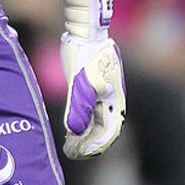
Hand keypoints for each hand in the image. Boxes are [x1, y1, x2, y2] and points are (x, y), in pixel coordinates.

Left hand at [59, 0, 124, 159]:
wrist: (85, 32)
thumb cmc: (86, 55)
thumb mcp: (82, 82)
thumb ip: (79, 107)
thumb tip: (75, 131)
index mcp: (114, 100)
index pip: (108, 132)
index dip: (95, 146)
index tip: (79, 153)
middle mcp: (111, 100)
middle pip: (104, 131)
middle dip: (89, 145)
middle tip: (72, 153)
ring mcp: (102, 95)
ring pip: (96, 124)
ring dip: (85, 137)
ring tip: (70, 146)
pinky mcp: (92, 88)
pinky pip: (90, 114)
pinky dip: (81, 125)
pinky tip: (70, 131)